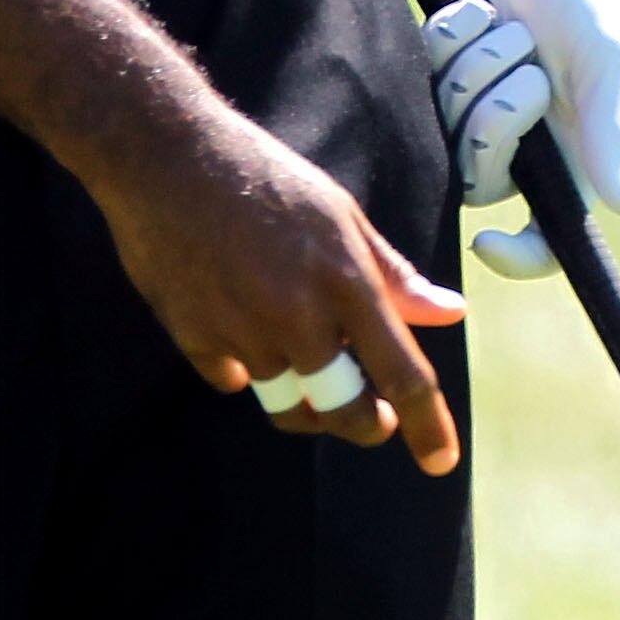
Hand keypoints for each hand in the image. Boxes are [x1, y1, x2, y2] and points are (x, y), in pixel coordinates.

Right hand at [91, 103, 467, 470]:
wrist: (169, 158)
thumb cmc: (267, 177)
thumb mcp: (342, 215)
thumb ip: (393, 275)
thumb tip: (451, 314)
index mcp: (345, 281)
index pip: (401, 372)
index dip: (426, 425)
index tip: (441, 461)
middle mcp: (298, 316)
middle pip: (343, 409)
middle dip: (363, 424)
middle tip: (371, 418)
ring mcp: (244, 332)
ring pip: (286, 401)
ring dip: (304, 395)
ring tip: (306, 364)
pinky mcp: (195, 339)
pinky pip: (233, 380)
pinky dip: (245, 368)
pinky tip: (242, 330)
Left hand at [417, 0, 619, 280]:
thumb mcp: (604, 55)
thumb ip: (609, 129)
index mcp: (564, 149)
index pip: (546, 234)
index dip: (520, 255)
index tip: (489, 243)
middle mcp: (513, 138)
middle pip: (482, 176)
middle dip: (496, 115)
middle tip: (524, 61)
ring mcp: (465, 104)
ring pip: (447, 124)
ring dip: (476, 63)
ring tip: (503, 23)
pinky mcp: (430, 69)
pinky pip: (424, 74)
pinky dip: (450, 35)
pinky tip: (472, 7)